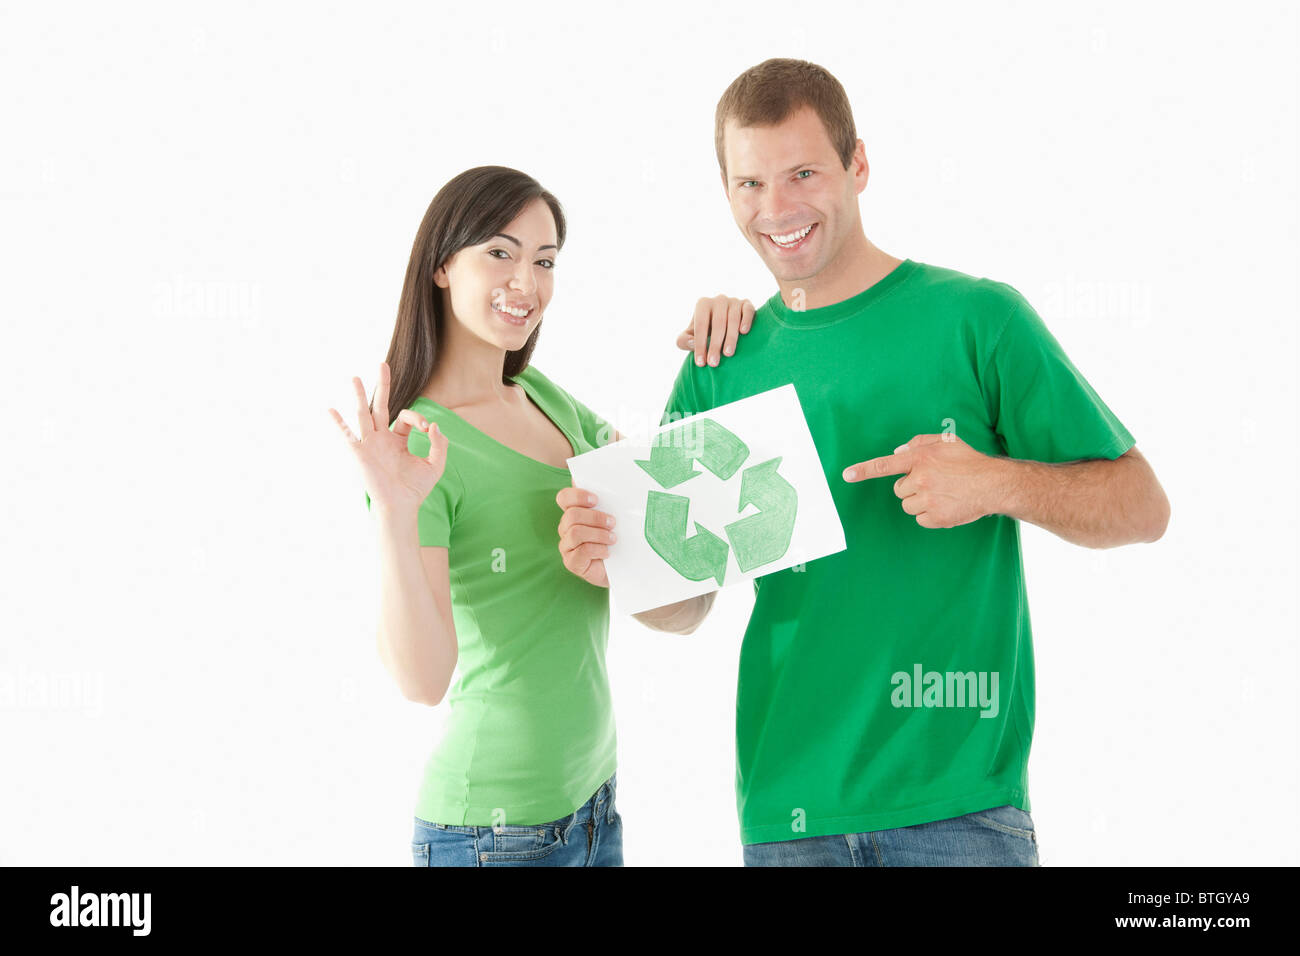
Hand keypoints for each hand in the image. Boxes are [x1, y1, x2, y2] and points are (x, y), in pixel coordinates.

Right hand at [328, 361, 448, 512]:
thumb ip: (439, 444)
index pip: (406, 417)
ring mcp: (369, 444)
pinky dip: (338, 423)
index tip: (428, 429)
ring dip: (360, 395)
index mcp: (398, 439)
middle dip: (383, 385)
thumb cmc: (416, 488)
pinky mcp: (360, 453)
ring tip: (355, 377)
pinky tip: (330, 410)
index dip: (419, 418)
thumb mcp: (435, 464)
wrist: (401, 507)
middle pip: (380, 405)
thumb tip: (434, 425)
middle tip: (383, 364)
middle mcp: (382, 438)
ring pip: (363, 414)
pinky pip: (347, 435)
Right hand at [555, 484, 616, 587]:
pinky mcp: (571, 562)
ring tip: (613, 539)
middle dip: (595, 517)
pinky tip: (607, 553)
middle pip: (571, 515)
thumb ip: (609, 501)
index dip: (577, 495)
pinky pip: (581, 551)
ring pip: (575, 532)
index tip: (596, 500)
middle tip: (613, 523)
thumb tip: (607, 479)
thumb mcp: (616, 518)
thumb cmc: (618, 540)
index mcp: (574, 512)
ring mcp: (567, 546)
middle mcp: (566, 527)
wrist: (624, 568)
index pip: (564, 497)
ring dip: (598, 534)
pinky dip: (597, 549)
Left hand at [675, 295, 754, 366]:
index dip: (700, 345)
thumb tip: (692, 342)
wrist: (723, 325)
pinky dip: (746, 320)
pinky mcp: (747, 304)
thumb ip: (683, 341)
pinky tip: (743, 332)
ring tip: (728, 354)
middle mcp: (718, 300)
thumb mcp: (689, 337)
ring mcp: (734, 301)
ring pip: (733, 319)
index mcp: (703, 304)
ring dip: (730, 338)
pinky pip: (748, 311)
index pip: (700, 325)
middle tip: (714, 363)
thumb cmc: (704, 333)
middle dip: (715, 345)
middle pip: (718, 323)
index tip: (701, 363)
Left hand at [842, 433, 1003, 528]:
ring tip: (942, 494)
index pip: (885, 465)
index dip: (864, 470)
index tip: (847, 475)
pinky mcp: (936, 517)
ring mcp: (928, 499)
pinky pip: (920, 519)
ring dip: (919, 502)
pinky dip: (930, 515)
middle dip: (911, 488)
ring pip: (907, 506)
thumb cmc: (969, 461)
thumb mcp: (945, 441)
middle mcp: (921, 478)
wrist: (993, 484)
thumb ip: (919, 443)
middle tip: (933, 483)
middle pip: (898, 490)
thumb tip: (897, 453)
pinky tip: (946, 505)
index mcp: (920, 458)